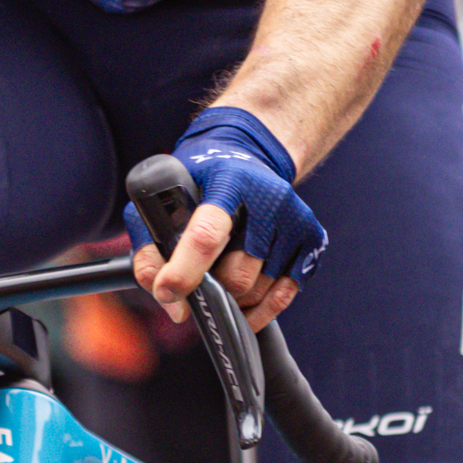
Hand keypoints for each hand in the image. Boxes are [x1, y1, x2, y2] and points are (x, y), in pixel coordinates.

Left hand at [125, 108, 324, 333]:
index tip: (167, 292)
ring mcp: (294, 220)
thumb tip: (166, 298)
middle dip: (210, 289)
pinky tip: (242, 297)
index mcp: (228, 180)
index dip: (185, 271)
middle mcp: (268, 199)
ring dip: (233, 298)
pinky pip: (283, 296)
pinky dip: (258, 307)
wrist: (249, 155)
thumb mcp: (164, 197)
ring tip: (220, 275)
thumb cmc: (200, 179)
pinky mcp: (311, 239)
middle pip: (237, 274)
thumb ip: (150, 247)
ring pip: (258, 290)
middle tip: (196, 280)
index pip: (207, 234)